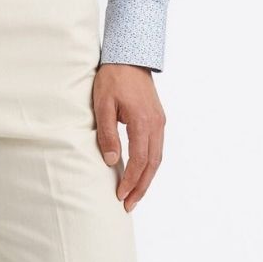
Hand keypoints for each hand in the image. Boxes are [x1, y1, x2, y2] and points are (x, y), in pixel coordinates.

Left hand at [92, 64, 165, 211]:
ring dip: (147, 178)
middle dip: (141, 187)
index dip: (130, 180)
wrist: (129, 56)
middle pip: (152, 164)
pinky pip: (156, 147)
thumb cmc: (113, 77)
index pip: (139, 160)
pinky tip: (140, 172)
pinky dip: (149, 164)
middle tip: (129, 205)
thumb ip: (107, 132)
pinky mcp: (158, 119)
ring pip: (157, 158)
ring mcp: (159, 121)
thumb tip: (112, 161)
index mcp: (142, 121)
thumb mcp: (103, 103)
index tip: (120, 195)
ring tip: (134, 194)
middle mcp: (156, 124)